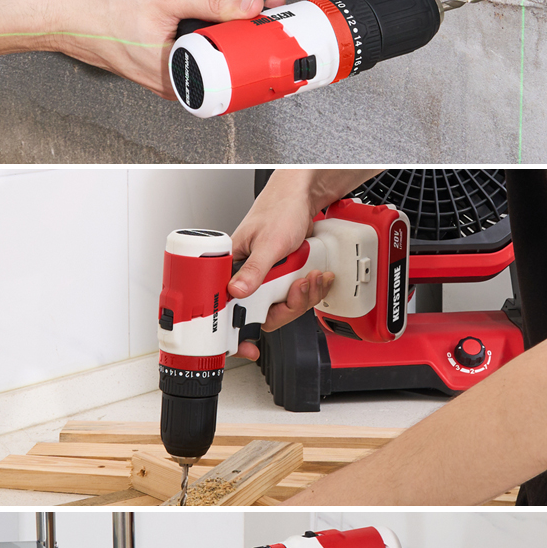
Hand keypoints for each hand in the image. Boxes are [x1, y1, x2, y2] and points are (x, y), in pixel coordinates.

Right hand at [0, 0, 264, 94]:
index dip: (257, 35)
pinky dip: (180, 10)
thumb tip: (251, 6)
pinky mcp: (152, 55)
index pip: (234, 59)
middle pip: (218, 43)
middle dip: (214, 7)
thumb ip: (214, 1)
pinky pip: (180, 33)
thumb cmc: (99, 6)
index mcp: (177, 74)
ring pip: (198, 34)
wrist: (59, 8)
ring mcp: (160, 68)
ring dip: (195, 4)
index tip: (275, 17)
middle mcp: (170, 80)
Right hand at [229, 169, 334, 355]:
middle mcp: (249, 275)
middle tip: (298, 288)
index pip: (229, 307)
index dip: (237, 333)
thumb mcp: (269, 241)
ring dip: (304, 295)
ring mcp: (269, 278)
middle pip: (264, 312)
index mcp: (233, 267)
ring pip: (284, 306)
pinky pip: (297, 295)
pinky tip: (317, 276)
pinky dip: (311, 289)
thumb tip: (237, 293)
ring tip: (312, 276)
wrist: (303, 197)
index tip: (246, 350)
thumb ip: (255, 269)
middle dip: (288, 305)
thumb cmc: (279, 208)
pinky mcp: (285, 277)